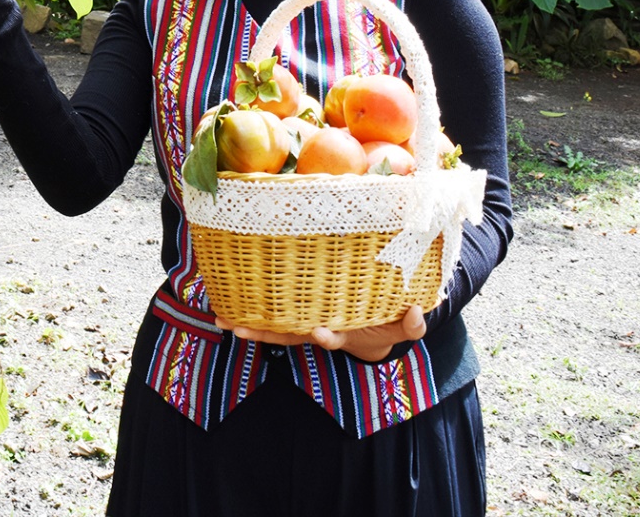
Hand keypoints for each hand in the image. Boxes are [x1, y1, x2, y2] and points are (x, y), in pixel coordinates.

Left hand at [215, 305, 426, 362]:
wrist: (375, 321)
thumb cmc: (388, 321)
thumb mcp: (405, 325)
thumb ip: (413, 323)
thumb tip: (418, 312)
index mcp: (343, 331)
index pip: (331, 336)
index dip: (326, 336)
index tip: (320, 332)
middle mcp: (318, 328)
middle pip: (288, 335)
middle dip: (264, 333)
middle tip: (239, 329)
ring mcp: (306, 321)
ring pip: (274, 326)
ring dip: (248, 325)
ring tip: (221, 321)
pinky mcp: (299, 310)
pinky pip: (273, 313)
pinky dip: (252, 311)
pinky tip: (227, 303)